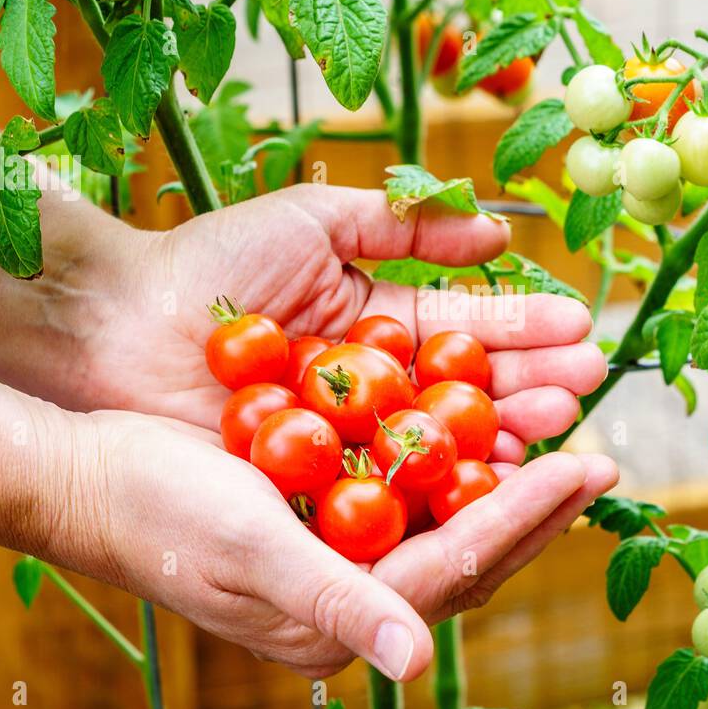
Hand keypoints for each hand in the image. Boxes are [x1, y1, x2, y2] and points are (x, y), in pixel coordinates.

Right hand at [58, 408, 616, 679]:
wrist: (91, 477)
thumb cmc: (159, 512)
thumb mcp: (247, 550)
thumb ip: (335, 600)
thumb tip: (415, 660)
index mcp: (340, 618)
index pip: (455, 565)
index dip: (525, 517)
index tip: (586, 469)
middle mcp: (353, 596)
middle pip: (467, 552)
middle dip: (536, 509)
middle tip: (599, 460)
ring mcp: (342, 559)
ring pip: (447, 523)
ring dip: (506, 485)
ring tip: (561, 446)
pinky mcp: (327, 522)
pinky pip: (411, 496)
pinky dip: (454, 467)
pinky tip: (484, 432)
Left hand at [74, 184, 608, 460]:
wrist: (118, 325)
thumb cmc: (209, 264)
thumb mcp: (316, 221)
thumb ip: (408, 223)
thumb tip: (502, 235)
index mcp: (379, 323)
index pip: (467, 329)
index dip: (522, 330)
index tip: (580, 330)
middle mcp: (376, 387)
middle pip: (469, 391)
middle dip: (532, 385)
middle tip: (588, 383)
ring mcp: (350, 439)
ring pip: (442, 442)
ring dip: (505, 434)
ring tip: (560, 424)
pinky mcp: (319, 487)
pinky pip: (391, 487)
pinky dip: (443, 483)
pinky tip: (496, 477)